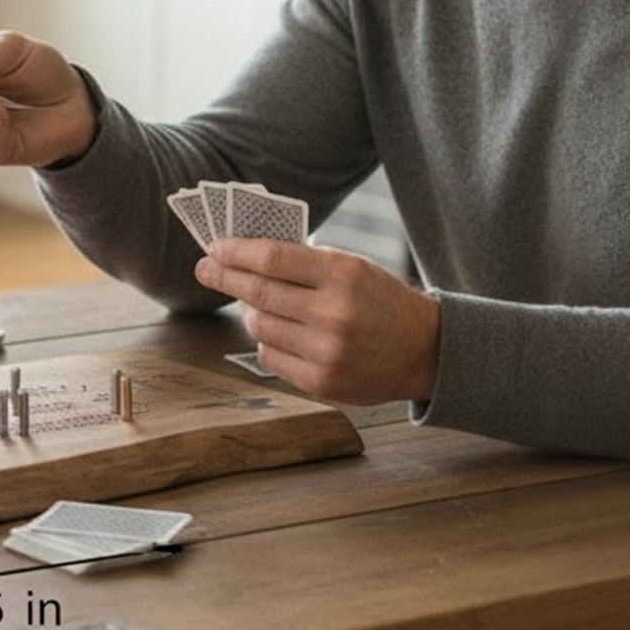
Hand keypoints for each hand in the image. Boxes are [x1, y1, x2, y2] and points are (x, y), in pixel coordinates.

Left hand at [198, 238, 440, 403]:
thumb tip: (244, 255)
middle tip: (205, 268)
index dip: (236, 251)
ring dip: (247, 310)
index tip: (215, 247)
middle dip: (224, 277)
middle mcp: (333, 314)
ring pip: (259, 326)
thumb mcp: (352, 267)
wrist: (423, 351)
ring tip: (248, 300)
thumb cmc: (380, 300)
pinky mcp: (322, 383)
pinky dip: (266, 339)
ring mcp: (327, 352)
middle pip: (258, 292)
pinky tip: (274, 329)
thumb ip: (303, 262)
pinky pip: (270, 356)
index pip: (272, 258)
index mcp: (343, 275)